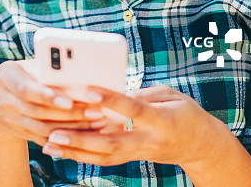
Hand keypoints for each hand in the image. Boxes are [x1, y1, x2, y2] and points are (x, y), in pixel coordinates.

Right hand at [0, 60, 105, 146]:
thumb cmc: (20, 75)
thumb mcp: (25, 67)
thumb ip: (45, 68)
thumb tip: (77, 67)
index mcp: (6, 78)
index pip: (26, 89)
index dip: (47, 96)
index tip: (69, 100)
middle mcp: (4, 102)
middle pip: (40, 112)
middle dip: (70, 113)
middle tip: (96, 111)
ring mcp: (11, 121)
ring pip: (45, 129)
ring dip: (73, 128)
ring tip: (97, 122)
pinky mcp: (20, 134)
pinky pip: (45, 140)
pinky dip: (66, 139)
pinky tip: (86, 135)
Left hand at [41, 85, 225, 168]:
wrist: (201, 147)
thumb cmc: (186, 113)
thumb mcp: (171, 95)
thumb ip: (143, 93)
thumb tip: (114, 92)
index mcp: (161, 121)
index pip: (133, 109)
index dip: (111, 100)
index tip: (87, 91)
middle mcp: (148, 141)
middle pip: (112, 143)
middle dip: (81, 139)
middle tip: (54, 133)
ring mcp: (140, 152)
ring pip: (104, 156)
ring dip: (75, 151)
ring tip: (49, 144)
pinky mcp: (132, 157)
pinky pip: (105, 159)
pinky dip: (82, 155)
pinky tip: (62, 150)